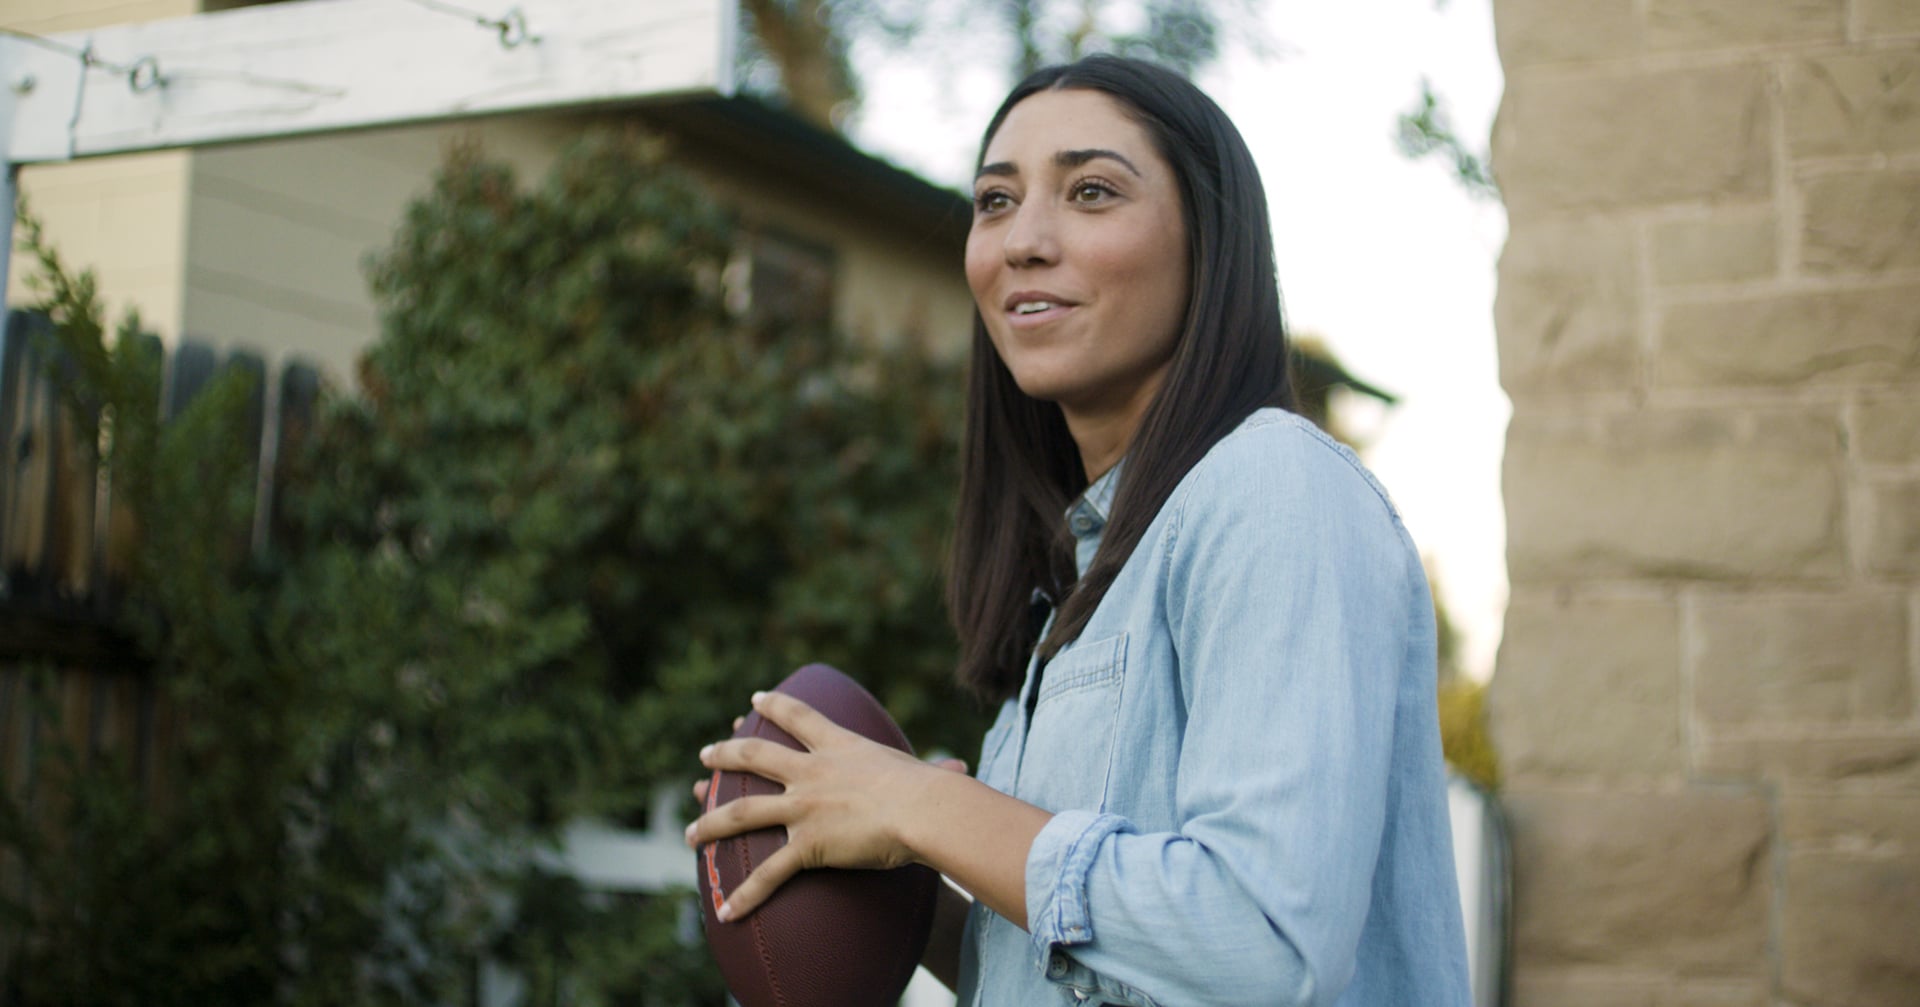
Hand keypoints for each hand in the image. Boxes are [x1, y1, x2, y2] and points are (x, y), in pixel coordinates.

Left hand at [684, 690, 955, 920]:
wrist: (925, 810)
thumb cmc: (933, 792)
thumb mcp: (928, 774)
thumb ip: (936, 771)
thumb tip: (959, 771)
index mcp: (840, 747)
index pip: (798, 717)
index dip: (773, 706)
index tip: (754, 700)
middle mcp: (812, 772)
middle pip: (755, 757)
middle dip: (725, 755)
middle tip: (705, 754)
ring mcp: (804, 807)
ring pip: (742, 813)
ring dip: (710, 823)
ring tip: (688, 833)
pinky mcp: (807, 845)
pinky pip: (768, 874)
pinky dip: (745, 894)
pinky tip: (725, 909)